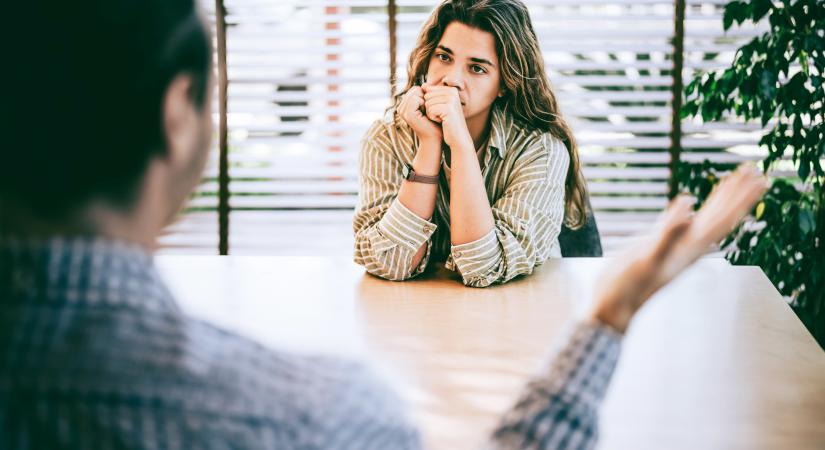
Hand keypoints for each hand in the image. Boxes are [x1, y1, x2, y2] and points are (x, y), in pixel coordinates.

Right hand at [397, 86, 441, 143]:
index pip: (415, 88)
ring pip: (415, 93)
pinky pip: (415, 99)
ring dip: (425, 100)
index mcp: (404, 105)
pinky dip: (424, 103)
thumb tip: (425, 83)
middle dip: (425, 96)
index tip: (429, 108)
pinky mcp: (407, 114)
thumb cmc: (434, 122)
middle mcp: (401, 108)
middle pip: (415, 89)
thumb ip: (426, 94)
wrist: (435, 138)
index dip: (426, 94)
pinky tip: (427, 113)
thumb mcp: (429, 105)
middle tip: (429, 110)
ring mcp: (403, 111)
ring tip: (427, 112)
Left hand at [423, 85, 472, 149]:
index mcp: (451, 90)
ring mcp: (452, 99)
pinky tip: (443, 122)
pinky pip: (430, 110)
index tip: (440, 110)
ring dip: (432, 114)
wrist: (459, 138)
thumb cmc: (447, 122)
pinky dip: (433, 118)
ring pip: (427, 103)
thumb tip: (423, 85)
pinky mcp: (449, 108)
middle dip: (430, 108)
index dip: (430, 103)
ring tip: (443, 118)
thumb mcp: (440, 105)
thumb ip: (432, 94)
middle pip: (427, 96)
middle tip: (442, 115)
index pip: (428, 91)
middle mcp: (453, 92)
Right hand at [592, 165, 766, 332]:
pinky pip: (679, 224)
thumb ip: (668, 234)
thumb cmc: (629, 287)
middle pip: (720, 216)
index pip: (723, 219)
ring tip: (731, 180)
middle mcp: (688, 246)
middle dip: (736, 193)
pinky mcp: (657, 245)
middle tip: (754, 170)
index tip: (760, 179)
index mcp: (690, 247)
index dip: (741, 199)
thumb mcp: (647, 259)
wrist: (614, 306)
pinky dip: (687, 210)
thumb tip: (688, 206)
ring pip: (703, 219)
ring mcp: (674, 245)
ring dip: (719, 199)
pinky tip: (688, 204)